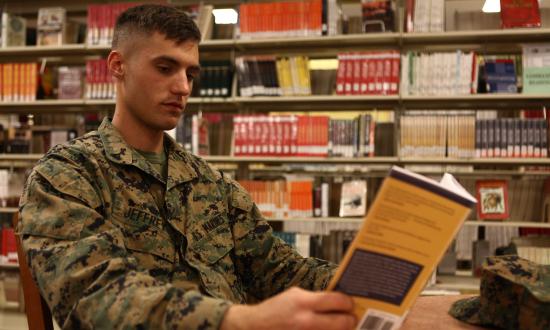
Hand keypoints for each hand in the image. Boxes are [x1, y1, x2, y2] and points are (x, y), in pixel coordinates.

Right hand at [220, 287, 355, 329]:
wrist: (254, 327)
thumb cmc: (275, 310)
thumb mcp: (294, 296)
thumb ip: (315, 298)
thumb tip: (337, 301)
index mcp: (303, 302)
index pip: (337, 301)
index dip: (348, 303)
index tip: (350, 304)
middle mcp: (306, 321)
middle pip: (342, 322)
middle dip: (351, 320)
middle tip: (352, 318)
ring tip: (341, 326)